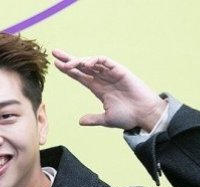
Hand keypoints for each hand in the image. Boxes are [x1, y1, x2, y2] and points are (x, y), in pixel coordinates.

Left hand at [52, 50, 166, 131]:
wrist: (144, 116)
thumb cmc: (128, 117)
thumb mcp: (106, 119)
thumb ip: (93, 119)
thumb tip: (80, 121)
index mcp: (99, 89)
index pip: (80, 76)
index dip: (69, 70)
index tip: (56, 65)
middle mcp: (103, 79)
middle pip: (83, 66)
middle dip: (69, 59)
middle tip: (55, 53)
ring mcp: (111, 74)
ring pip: (92, 62)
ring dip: (79, 61)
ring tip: (68, 64)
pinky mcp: (120, 71)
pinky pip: (105, 61)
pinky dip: (95, 60)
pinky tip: (86, 64)